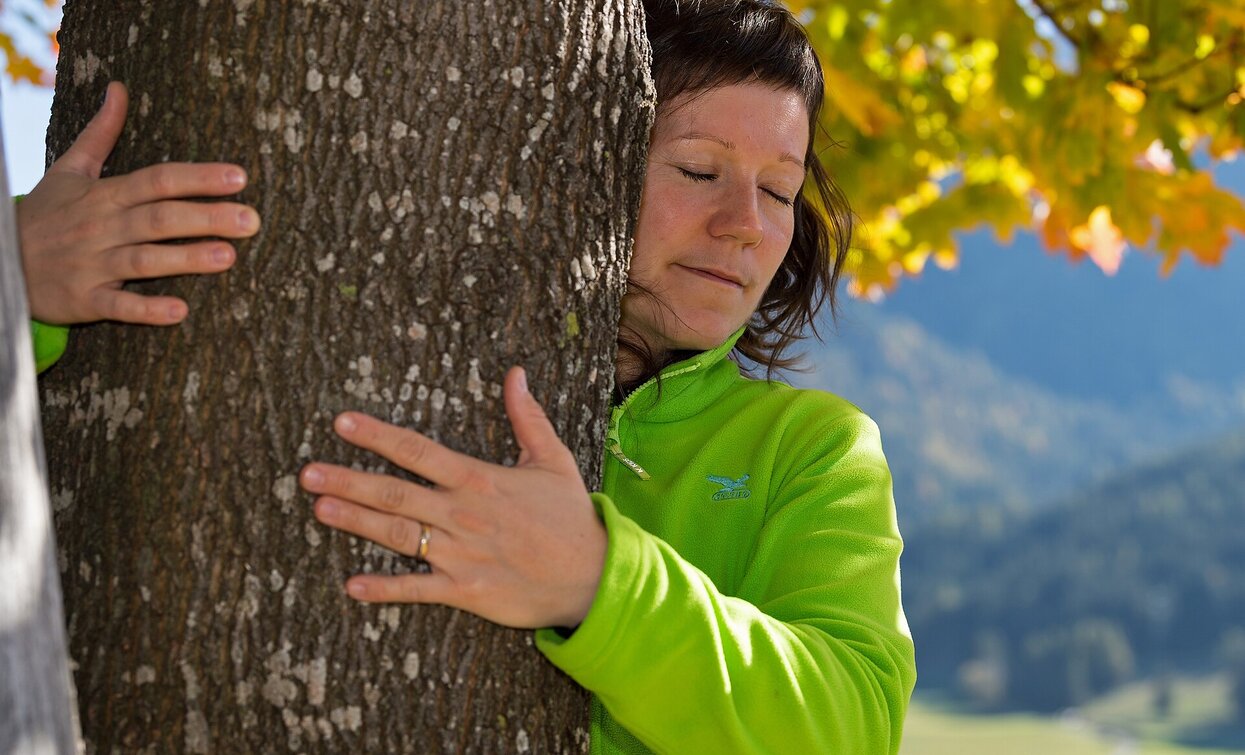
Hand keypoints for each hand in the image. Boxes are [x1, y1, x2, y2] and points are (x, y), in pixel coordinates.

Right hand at [17, 80, 260, 324]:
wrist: (0, 262)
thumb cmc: (48, 216)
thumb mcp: (69, 170)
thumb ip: (100, 133)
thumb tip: (119, 88)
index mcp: (105, 195)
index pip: (157, 180)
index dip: (197, 177)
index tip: (239, 177)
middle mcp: (101, 227)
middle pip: (159, 218)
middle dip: (206, 216)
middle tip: (252, 220)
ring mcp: (92, 264)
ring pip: (144, 259)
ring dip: (186, 258)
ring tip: (229, 256)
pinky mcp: (84, 299)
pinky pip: (117, 305)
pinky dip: (146, 309)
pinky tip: (180, 312)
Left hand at [300, 367, 607, 629]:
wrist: (592, 576)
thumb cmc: (570, 516)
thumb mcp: (552, 460)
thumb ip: (527, 417)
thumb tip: (516, 374)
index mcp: (478, 480)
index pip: (417, 451)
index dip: (376, 435)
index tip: (341, 422)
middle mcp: (461, 515)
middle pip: (393, 493)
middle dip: (347, 480)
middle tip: (306, 473)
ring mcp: (459, 553)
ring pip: (396, 534)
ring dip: (354, 522)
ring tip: (318, 509)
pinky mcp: (464, 589)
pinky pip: (416, 589)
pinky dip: (384, 589)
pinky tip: (351, 585)